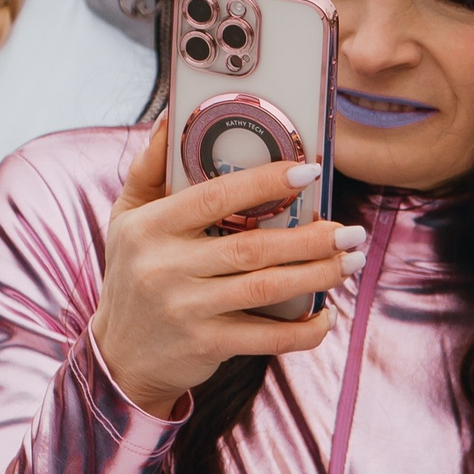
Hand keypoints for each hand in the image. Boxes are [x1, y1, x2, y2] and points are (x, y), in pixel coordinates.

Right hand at [90, 117, 360, 418]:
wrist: (121, 357)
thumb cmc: (133, 274)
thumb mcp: (127, 218)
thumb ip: (151, 169)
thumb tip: (172, 116)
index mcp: (150, 227)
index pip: (214, 197)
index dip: (264, 182)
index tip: (309, 172)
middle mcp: (164, 267)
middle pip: (252, 247)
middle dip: (311, 238)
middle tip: (351, 230)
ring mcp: (185, 309)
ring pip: (266, 287)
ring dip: (318, 275)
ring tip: (353, 261)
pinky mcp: (205, 345)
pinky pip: (266, 338)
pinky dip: (303, 330)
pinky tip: (326, 315)